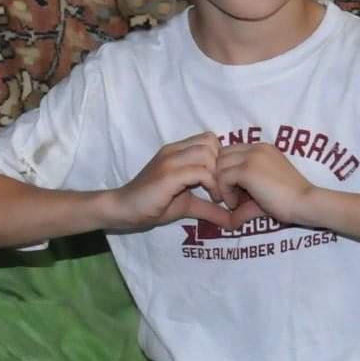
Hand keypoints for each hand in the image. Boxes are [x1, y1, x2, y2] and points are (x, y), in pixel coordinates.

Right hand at [108, 133, 242, 231]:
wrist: (123, 209)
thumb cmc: (154, 205)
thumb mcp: (189, 205)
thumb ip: (211, 209)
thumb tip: (236, 222)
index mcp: (178, 151)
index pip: (210, 139)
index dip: (222, 158)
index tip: (225, 181)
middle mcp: (174, 150)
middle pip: (212, 142)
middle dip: (223, 165)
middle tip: (224, 187)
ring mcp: (170, 160)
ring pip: (208, 153)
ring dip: (219, 174)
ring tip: (218, 194)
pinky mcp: (168, 175)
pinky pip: (201, 172)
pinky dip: (213, 185)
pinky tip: (212, 198)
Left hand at [215, 143, 313, 226]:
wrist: (306, 203)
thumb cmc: (291, 200)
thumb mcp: (265, 192)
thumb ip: (246, 197)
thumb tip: (229, 221)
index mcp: (263, 149)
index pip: (231, 152)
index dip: (228, 170)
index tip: (236, 191)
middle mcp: (257, 148)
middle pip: (222, 155)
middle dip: (221, 175)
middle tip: (230, 196)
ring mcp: (252, 157)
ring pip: (219, 165)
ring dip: (221, 184)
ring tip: (234, 201)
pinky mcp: (247, 170)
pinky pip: (223, 177)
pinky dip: (225, 193)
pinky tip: (236, 204)